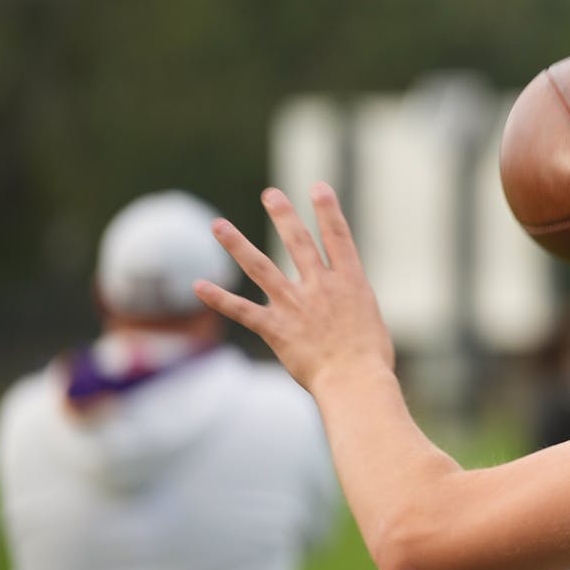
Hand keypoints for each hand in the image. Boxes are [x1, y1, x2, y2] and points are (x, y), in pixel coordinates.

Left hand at [194, 183, 395, 396]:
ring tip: (218, 224)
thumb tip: (343, 306)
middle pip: (298, 242)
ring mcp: (295, 305)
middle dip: (284, 215)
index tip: (318, 188)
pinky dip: (218, 298)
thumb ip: (351, 306)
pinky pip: (241, 310)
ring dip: (236, 244)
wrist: (354, 381)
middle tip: (271, 194)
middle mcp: (320, 287)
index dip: (328, 211)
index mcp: (350, 283)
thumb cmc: (371, 358)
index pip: (338, 237)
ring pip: (260, 267)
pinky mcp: (275, 328)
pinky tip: (198, 286)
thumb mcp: (370, 321)